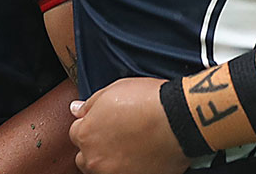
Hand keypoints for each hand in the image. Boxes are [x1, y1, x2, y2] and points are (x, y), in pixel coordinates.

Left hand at [69, 78, 187, 173]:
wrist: (178, 119)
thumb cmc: (149, 102)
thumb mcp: (115, 89)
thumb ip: (91, 103)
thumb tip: (77, 109)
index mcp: (86, 133)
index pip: (76, 133)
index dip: (92, 125)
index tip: (104, 123)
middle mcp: (94, 157)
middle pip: (85, 157)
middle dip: (97, 147)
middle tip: (118, 136)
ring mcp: (112, 172)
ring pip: (102, 170)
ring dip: (110, 160)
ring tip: (131, 147)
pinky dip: (129, 167)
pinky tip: (141, 155)